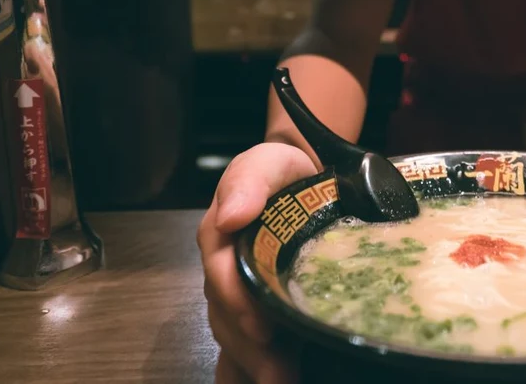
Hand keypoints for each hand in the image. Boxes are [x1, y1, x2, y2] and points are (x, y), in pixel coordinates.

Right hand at [198, 142, 318, 382]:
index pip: (221, 274)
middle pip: (227, 315)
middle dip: (249, 349)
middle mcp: (225, 269)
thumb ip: (248, 181)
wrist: (304, 177)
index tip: (263, 328)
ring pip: (234, 334)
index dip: (238, 303)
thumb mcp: (267, 163)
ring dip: (252, 363)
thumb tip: (230, 217)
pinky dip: (244, 370)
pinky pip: (241, 344)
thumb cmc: (283, 172)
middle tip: (278, 377)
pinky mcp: (257, 306)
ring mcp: (239, 291)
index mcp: (223, 237)